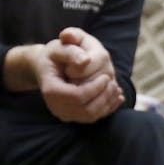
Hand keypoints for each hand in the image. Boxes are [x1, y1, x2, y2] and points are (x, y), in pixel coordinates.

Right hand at [7, 29, 123, 123]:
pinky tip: (116, 97)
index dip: (95, 88)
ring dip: (107, 103)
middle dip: (103, 96)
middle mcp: (55, 106)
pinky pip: (92, 117)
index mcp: (51, 89)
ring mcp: (64, 113)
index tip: (106, 76)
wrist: (46, 67)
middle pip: (86, 109)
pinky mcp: (73, 116)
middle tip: (113, 82)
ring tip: (116, 88)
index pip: (77, 96)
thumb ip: (71, 51)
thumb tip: (86, 60)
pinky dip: (107, 108)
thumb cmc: (54, 55)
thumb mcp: (59, 47)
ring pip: (91, 116)